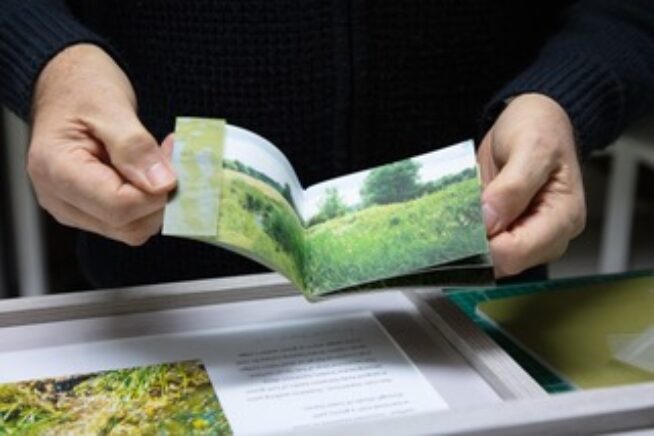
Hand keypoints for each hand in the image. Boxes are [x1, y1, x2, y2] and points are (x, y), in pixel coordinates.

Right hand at [28, 44, 175, 245]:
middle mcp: (59, 198)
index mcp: (55, 170)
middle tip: (166, 155)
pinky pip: (129, 219)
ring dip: (155, 198)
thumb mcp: (110, 106)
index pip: (117, 207)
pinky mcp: (89, 210)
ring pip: (131, 228)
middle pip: (126, 225)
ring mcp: (73, 208)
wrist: (66, 84)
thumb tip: (162, 185)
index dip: (153, 192)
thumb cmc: (81, 87)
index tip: (168, 158)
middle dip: (157, 196)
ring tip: (156, 159)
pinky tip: (149, 170)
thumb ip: (135, 147)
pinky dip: (148, 198)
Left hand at [477, 93, 585, 277]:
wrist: (534, 120)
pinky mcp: (508, 232)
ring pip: (490, 259)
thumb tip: (490, 221)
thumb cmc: (541, 128)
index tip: (465, 222)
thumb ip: (513, 187)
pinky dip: (468, 233)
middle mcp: (548, 235)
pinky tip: (463, 214)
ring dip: (469, 240)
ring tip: (462, 209)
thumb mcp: (531, 147)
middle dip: (476, 243)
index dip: (486, 242)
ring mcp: (527, 236)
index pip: (517, 252)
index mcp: (563, 217)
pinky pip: (484, 245)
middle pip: (503, 262)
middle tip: (457, 214)